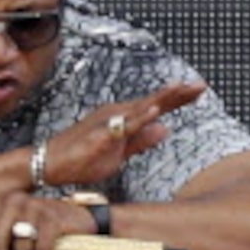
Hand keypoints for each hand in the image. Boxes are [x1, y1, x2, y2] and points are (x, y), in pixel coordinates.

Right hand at [36, 81, 209, 190]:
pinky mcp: (99, 135)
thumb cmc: (80, 159)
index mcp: (123, 119)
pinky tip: (154, 111)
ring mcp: (107, 123)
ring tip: (181, 89)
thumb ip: (142, 140)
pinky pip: (122, 126)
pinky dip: (139, 117)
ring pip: (139, 108)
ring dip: (160, 98)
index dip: (178, 98)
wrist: (49, 165)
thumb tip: (165, 128)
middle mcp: (116, 114)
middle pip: (152, 102)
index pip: (155, 106)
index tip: (199, 90)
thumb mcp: (119, 153)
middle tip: (200, 85)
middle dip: (177, 94)